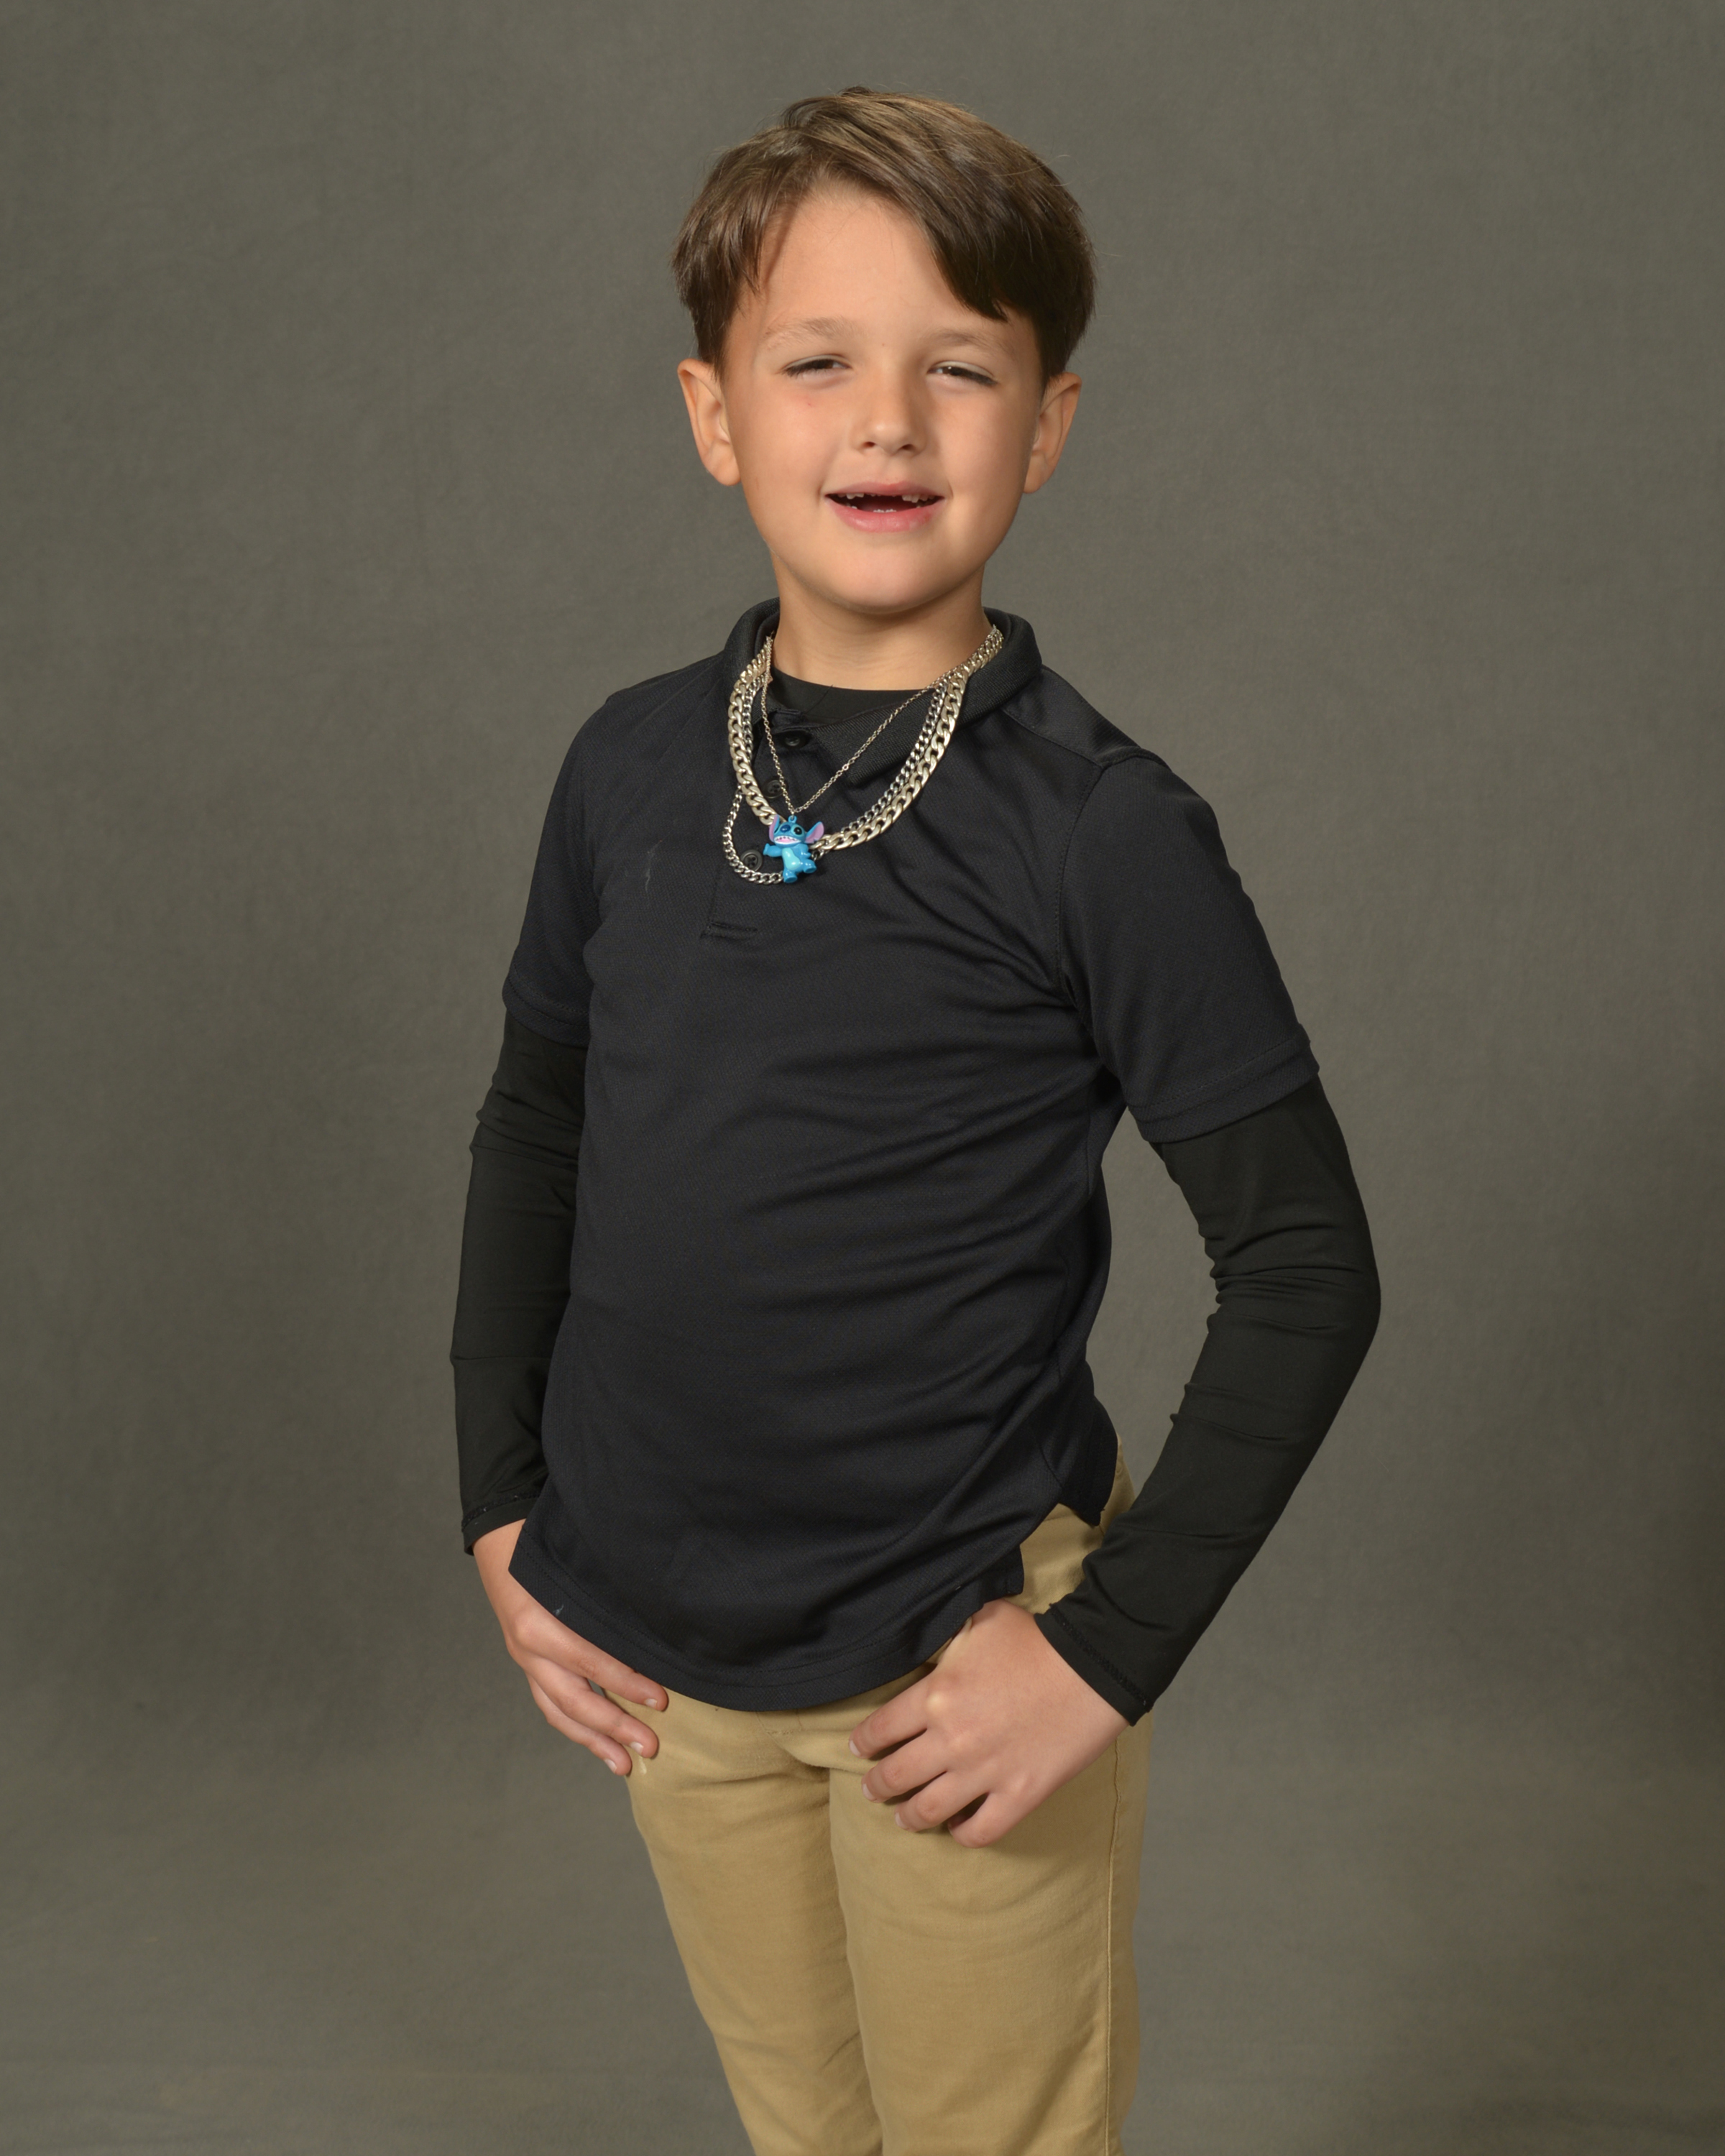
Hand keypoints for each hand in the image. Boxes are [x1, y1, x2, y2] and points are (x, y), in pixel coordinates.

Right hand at [472, 1520, 666, 1774]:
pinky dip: (577, 1726)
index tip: (662, 1699)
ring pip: (558, 1711)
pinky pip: (551, 1705)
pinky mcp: (529, 1666)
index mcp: (540, 1622)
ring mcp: (526, 1660)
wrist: (504, 1543)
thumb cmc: (552, 1550)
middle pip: (573, 1699)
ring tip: (625, 1765)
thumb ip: (607, 1603)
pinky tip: (600, 1742)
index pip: (590, 1661)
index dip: (627, 1683)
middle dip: (614, 1726)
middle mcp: (529, 1647)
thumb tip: (656, 1632)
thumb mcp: (578, 1570)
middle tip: (651, 1746)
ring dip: (594, 1740)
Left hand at [848, 1599, 1127, 1846]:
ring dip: (908, 1816)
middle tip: (871, 1790)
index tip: (858, 1749)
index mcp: (935, 1695)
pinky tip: (956, 1828)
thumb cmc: (1036, 1639)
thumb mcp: (980, 1620)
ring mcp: (984, 1772)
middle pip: (895, 1775)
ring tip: (902, 1817)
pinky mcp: (1018, 1795)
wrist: (1092, 1666)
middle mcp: (950, 1740)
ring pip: (928, 1809)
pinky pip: (979, 1831)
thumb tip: (929, 1630)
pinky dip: (962, 1834)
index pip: (880, 1729)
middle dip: (876, 1786)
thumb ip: (947, 1633)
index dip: (863, 1742)